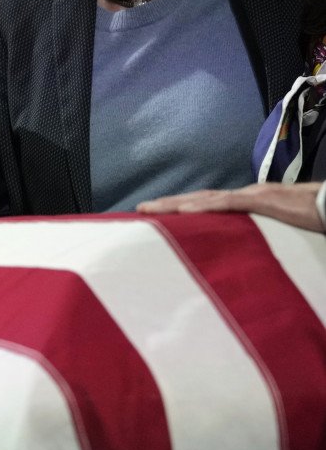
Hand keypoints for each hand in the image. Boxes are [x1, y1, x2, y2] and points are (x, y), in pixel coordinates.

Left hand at [136, 182, 324, 232]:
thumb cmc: (309, 221)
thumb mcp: (275, 231)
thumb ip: (254, 237)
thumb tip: (238, 252)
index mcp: (247, 204)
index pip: (207, 204)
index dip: (182, 208)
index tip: (158, 215)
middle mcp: (244, 196)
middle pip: (199, 199)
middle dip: (169, 204)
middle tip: (141, 209)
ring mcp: (252, 196)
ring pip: (205, 199)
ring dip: (176, 204)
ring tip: (151, 209)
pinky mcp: (262, 202)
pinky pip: (227, 204)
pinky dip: (204, 207)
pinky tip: (184, 210)